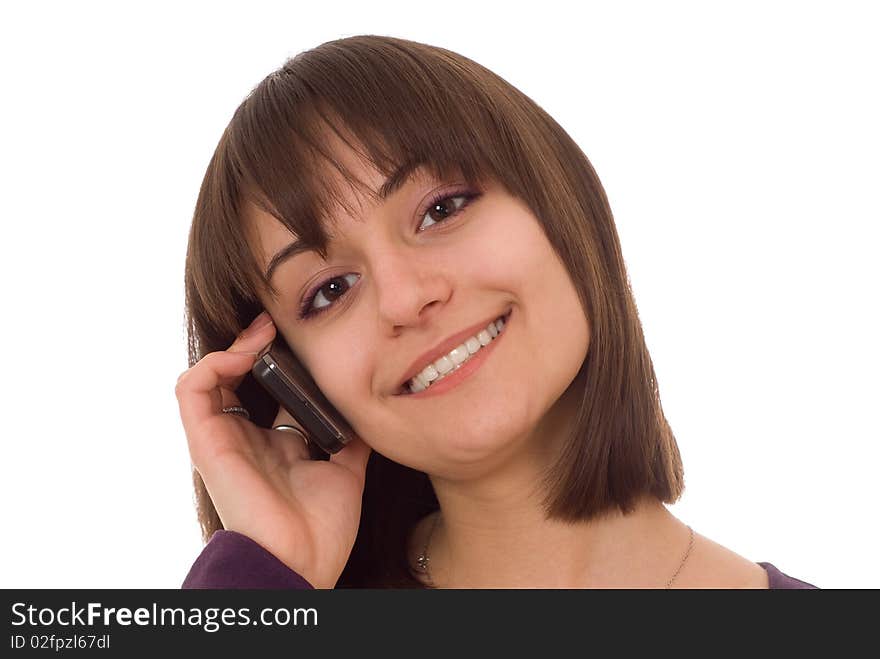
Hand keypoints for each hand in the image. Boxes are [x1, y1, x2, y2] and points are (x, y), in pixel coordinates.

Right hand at [175, 312, 371, 587]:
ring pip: (209, 377)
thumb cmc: (320, 529)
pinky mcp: (206, 442)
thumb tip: (368, 406)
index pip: (268, 390)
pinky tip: (246, 353)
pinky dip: (214, 362)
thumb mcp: (345, 469)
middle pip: (238, 377)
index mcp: (274, 444)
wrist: (301, 562)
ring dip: (234, 347)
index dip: (281, 360)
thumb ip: (350, 437)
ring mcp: (223, 439)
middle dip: (255, 344)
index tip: (300, 336)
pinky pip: (191, 390)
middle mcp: (245, 438)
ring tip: (263, 333)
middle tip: (278, 323)